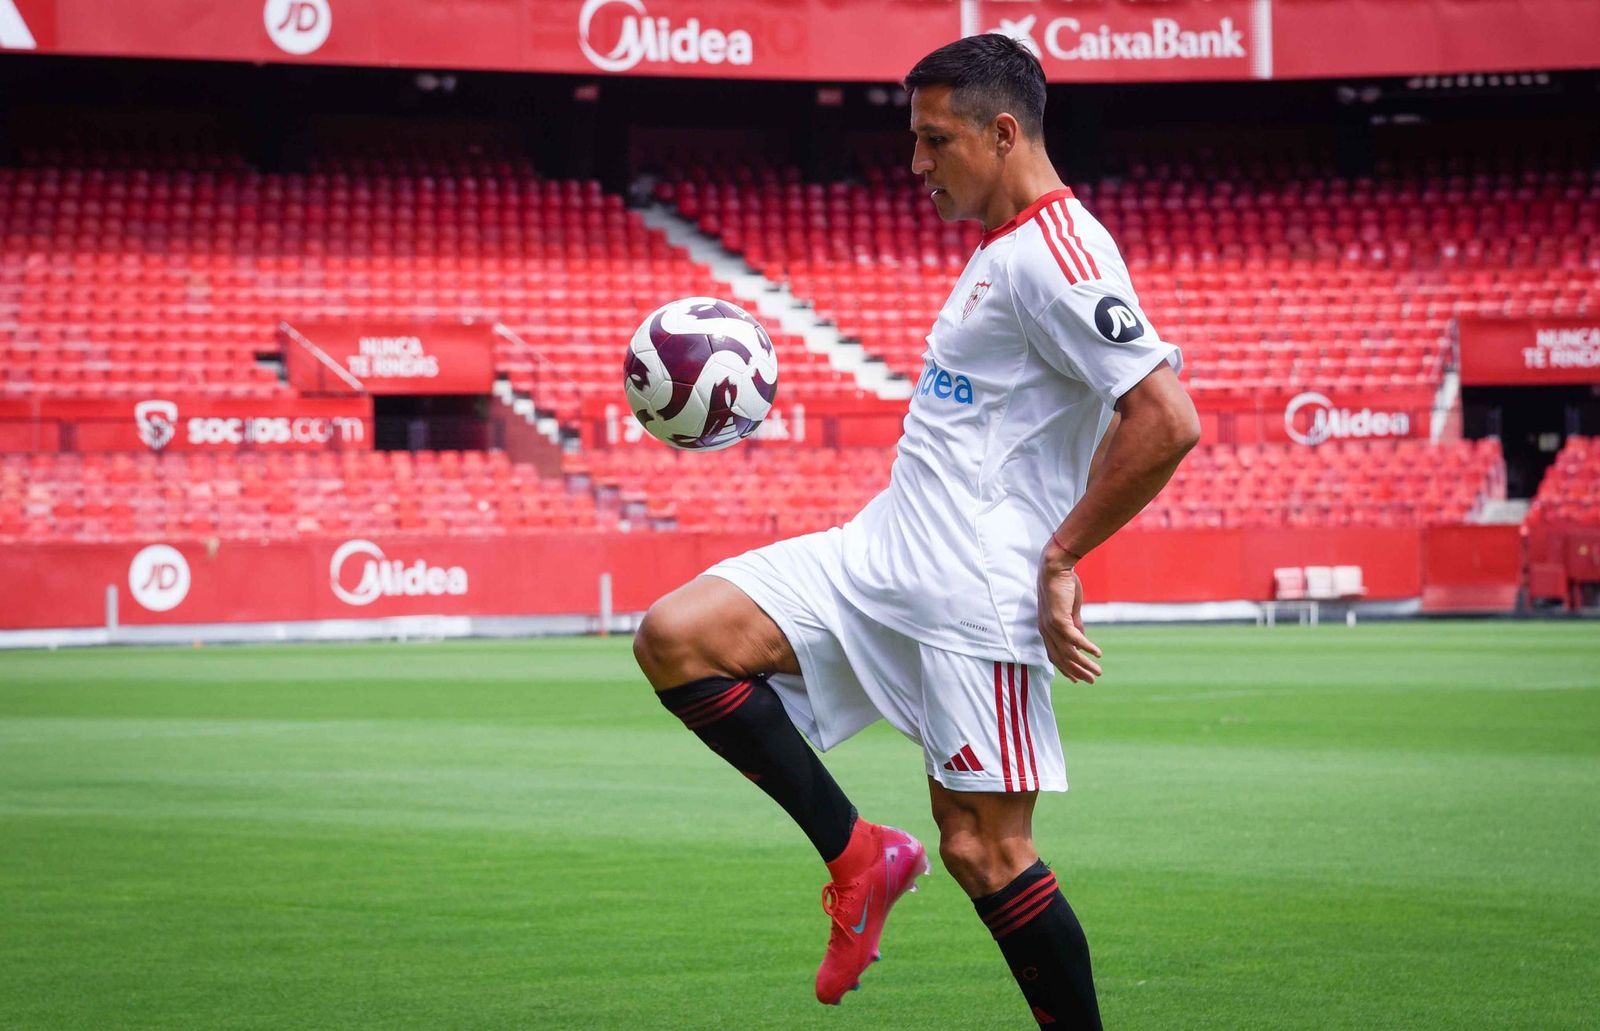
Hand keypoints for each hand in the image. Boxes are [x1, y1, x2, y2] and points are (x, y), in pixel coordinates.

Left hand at [1037, 549, 1102, 682]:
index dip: (1065, 669)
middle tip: (1092, 680)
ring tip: (1097, 672)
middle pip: (1062, 659)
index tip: (1077, 679)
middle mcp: (1046, 631)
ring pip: (1069, 653)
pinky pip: (1075, 639)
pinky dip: (1086, 648)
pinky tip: (1097, 654)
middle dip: (1077, 672)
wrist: (1056, 568)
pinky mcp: (1059, 619)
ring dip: (1084, 664)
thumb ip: (1075, 624)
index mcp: (1047, 629)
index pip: (1055, 655)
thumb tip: (1082, 640)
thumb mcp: (1070, 609)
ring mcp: (1051, 626)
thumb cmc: (1063, 585)